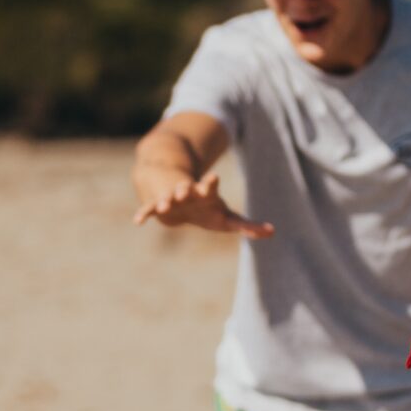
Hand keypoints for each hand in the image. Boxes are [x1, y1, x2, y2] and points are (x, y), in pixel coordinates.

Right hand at [132, 172, 273, 238]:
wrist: (181, 200)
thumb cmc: (208, 209)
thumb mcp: (227, 217)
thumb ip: (247, 225)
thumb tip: (273, 232)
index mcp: (205, 193)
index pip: (210, 186)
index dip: (210, 183)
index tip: (212, 178)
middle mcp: (187, 192)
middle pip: (187, 189)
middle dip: (185, 189)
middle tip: (184, 190)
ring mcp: (171, 198)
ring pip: (167, 198)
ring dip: (165, 201)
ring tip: (164, 205)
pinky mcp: (157, 206)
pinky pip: (148, 210)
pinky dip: (144, 214)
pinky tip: (137, 221)